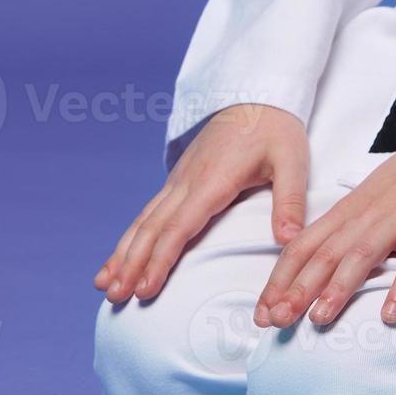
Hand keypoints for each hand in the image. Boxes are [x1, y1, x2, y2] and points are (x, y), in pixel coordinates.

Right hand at [95, 104, 308, 302]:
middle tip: (115, 297)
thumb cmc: (276, 130)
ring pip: (143, 221)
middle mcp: (187, 182)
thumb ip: (290, 202)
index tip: (146, 289)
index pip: (178, 227)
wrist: (258, 96)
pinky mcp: (178, 181)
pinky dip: (131, 238)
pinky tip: (119, 258)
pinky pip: (148, 213)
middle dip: (131, 265)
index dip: (160, 260)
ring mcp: (178, 181)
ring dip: (123, 254)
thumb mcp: (292, 161)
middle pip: (152, 229)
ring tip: (103, 285)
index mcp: (212, 181)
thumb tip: (288, 240)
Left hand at [253, 142, 395, 328]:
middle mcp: (365, 216)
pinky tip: (390, 314)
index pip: (302, 246)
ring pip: (360, 256)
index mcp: (346, 212)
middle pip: (323, 254)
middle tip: (274, 321)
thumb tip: (321, 267)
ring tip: (319, 319)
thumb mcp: (370, 201)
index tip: (262, 311)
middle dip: (296, 289)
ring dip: (337, 289)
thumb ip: (347, 230)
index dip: (279, 280)